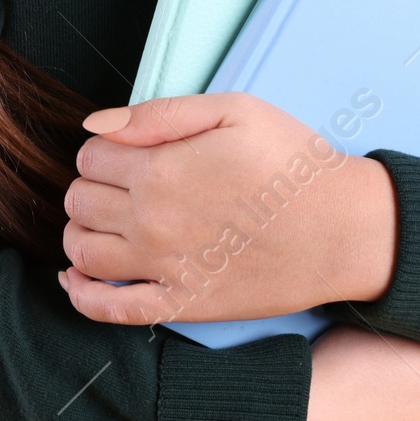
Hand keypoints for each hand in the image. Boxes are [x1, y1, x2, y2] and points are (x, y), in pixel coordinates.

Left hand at [57, 93, 397, 326]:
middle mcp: (150, 222)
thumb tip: (95, 126)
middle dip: (90, 187)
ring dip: (81, 233)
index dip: (103, 149)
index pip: (89, 157)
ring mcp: (162, 269)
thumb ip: (159, 114)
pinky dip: (81, 295)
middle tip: (121, 182)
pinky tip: (76, 278)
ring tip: (104, 221)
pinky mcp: (180, 305)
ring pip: (81, 252)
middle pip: (79, 202)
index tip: (127, 151)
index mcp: (160, 170)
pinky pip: (108, 310)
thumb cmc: (294, 163)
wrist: (343, 229)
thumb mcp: (234, 111)